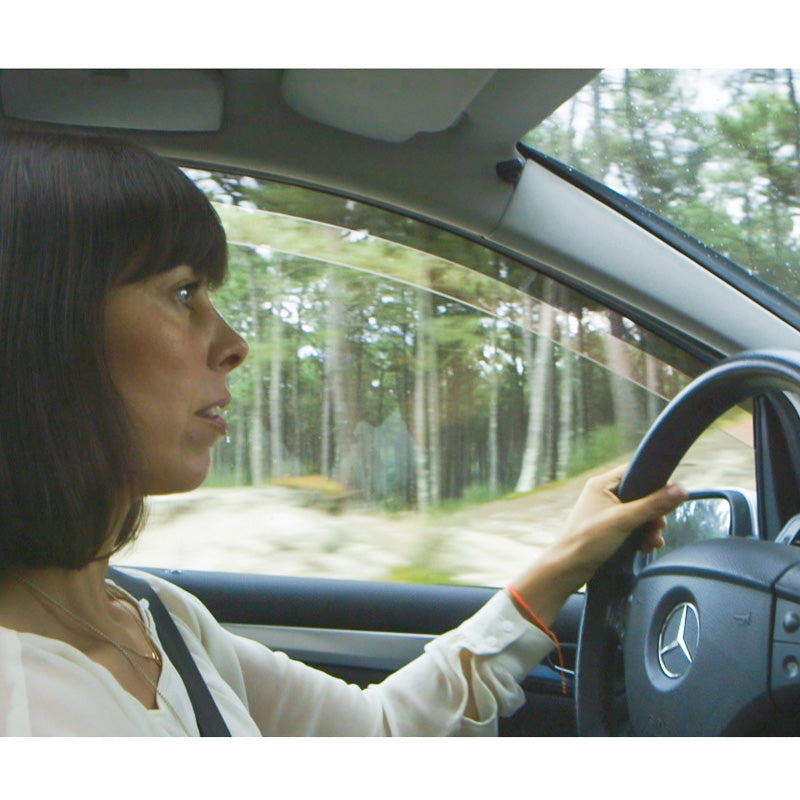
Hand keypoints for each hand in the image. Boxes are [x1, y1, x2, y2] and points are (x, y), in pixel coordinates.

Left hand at [509, 464, 686, 626]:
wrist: (567, 569)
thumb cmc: (586, 541)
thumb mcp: (624, 520)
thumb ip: (653, 504)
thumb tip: (680, 490)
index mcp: (602, 484)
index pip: (636, 471)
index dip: (655, 483)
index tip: (670, 497)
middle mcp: (603, 495)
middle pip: (641, 495)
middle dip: (654, 512)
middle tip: (659, 525)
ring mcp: (605, 513)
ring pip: (638, 514)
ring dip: (650, 527)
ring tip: (653, 540)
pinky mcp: (608, 530)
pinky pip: (632, 528)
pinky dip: (641, 536)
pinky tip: (646, 546)